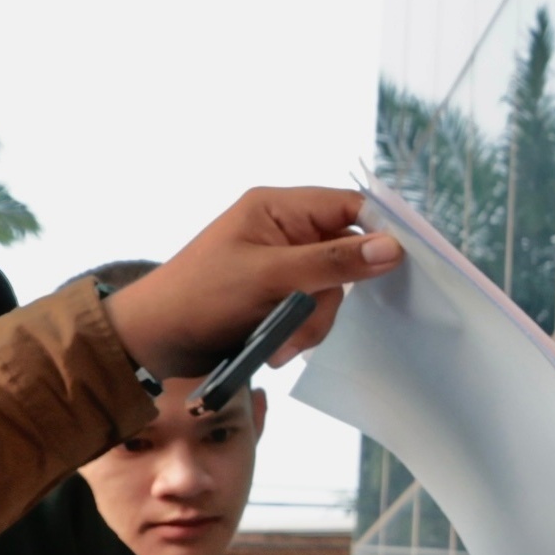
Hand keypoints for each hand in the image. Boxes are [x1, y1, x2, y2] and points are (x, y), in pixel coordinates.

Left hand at [102, 188, 404, 386]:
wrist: (152, 343)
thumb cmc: (200, 298)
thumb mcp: (271, 278)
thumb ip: (333, 262)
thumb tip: (394, 248)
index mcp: (278, 208)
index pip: (349, 207)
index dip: (379, 232)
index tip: (401, 264)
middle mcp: (283, 231)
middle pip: (345, 257)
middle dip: (328, 297)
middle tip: (302, 322)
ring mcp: (280, 266)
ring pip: (331, 292)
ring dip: (311, 324)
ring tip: (278, 343)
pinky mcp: (276, 297)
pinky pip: (312, 312)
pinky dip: (300, 334)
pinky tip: (274, 347)